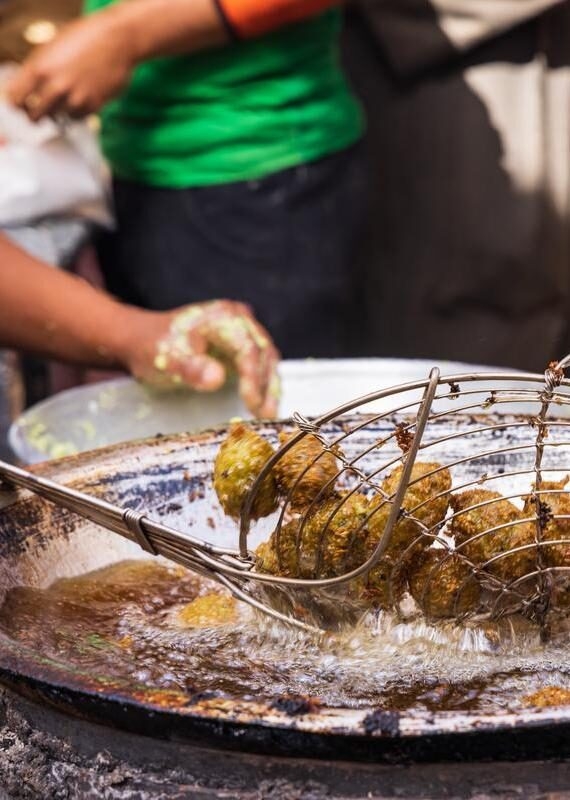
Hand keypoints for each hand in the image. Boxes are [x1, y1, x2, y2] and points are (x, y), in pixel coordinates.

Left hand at [6, 11, 134, 120]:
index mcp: (39, 68)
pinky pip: (77, 118)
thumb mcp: (51, 48)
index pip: (15, 98)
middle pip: (34, 116)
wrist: (117, 39)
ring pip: (57, 119)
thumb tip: (27, 90)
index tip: (22, 104)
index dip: (18, 103)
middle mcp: (55, 85)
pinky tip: (81, 97)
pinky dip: (76, 112)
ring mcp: (75, 98)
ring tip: (66, 97)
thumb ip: (37, 69)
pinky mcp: (92, 107)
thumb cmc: (84, 38)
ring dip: (58, 112)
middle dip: (36, 114)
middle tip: (40, 111)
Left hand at [122, 300, 280, 418]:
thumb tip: (217, 378)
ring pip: (267, 360)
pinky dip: (264, 385)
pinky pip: (261, 365)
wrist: (143, 339)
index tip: (251, 402)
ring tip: (268, 415)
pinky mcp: (241, 347)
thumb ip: (191, 368)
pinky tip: (264, 406)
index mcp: (223, 318)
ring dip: (269, 387)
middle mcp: (238, 320)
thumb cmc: (154, 347)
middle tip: (264, 414)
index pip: (248, 348)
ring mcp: (242, 332)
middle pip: (264, 352)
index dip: (253, 377)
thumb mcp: (167, 359)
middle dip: (266, 385)